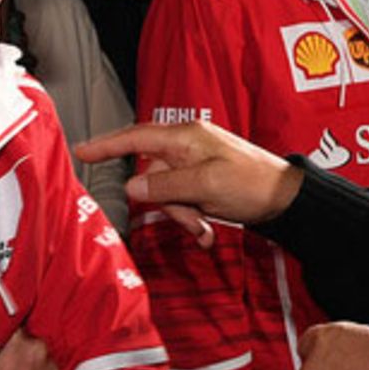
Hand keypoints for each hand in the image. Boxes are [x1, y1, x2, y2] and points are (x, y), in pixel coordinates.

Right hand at [74, 120, 301, 247]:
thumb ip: (165, 186)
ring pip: (168, 193)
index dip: (106, 145)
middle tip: (190, 220)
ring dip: (183, 216)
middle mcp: (188, 147)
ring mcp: (196, 164)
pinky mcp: (205, 181)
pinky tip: (208, 232)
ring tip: (205, 229)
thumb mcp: (205, 186)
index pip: (135, 137)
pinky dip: (193, 218)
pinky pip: (184, 200)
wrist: (286, 199)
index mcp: (185, 138)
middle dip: (166, 204)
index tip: (81, 152)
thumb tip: (132, 188)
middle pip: (152, 175)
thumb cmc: (252, 184)